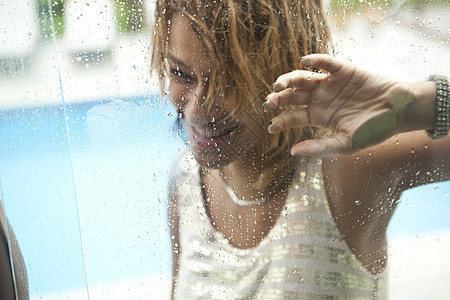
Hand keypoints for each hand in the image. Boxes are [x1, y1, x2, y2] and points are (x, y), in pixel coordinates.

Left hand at [263, 54, 416, 155]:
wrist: (399, 113)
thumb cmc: (373, 131)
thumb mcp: (346, 144)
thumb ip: (319, 148)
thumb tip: (293, 151)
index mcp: (318, 116)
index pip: (292, 117)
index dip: (280, 121)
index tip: (271, 127)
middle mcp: (320, 99)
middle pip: (292, 96)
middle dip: (278, 99)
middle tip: (269, 102)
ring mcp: (330, 83)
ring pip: (302, 79)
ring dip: (288, 79)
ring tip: (279, 85)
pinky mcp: (343, 70)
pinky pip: (326, 62)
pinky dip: (314, 60)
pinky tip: (304, 62)